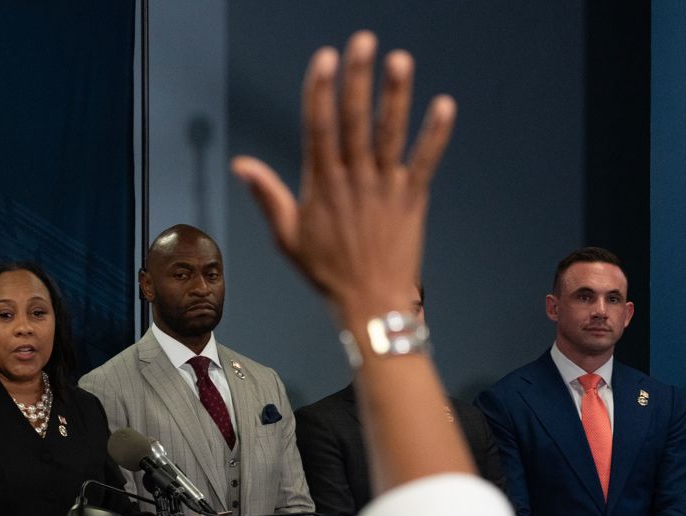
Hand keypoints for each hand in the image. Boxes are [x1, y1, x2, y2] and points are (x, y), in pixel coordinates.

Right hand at [232, 30, 455, 319]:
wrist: (371, 303)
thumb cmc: (327, 271)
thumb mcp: (286, 235)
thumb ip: (267, 195)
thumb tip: (241, 165)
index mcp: (322, 186)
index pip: (319, 128)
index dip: (321, 91)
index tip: (324, 60)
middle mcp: (354, 180)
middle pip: (355, 121)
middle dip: (358, 79)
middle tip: (362, 42)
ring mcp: (385, 188)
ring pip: (390, 134)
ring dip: (396, 96)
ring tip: (400, 60)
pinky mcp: (412, 198)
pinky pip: (426, 161)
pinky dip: (436, 135)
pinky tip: (444, 105)